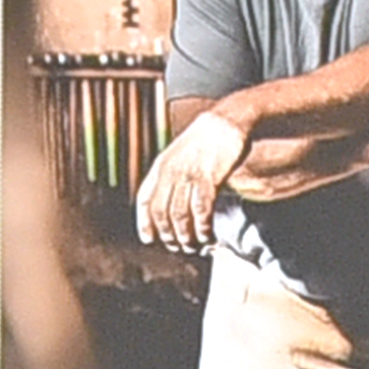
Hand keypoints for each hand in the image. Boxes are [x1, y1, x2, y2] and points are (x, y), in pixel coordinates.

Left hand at [134, 109, 256, 250]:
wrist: (224, 122)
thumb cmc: (204, 140)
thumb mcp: (178, 155)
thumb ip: (171, 177)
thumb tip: (169, 205)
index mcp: (160, 166)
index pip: (144, 200)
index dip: (144, 223)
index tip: (148, 239)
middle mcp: (170, 172)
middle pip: (161, 213)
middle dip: (167, 235)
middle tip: (176, 247)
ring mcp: (188, 175)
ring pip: (179, 216)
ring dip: (185, 236)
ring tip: (192, 245)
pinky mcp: (207, 178)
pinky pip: (201, 211)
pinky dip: (202, 227)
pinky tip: (206, 235)